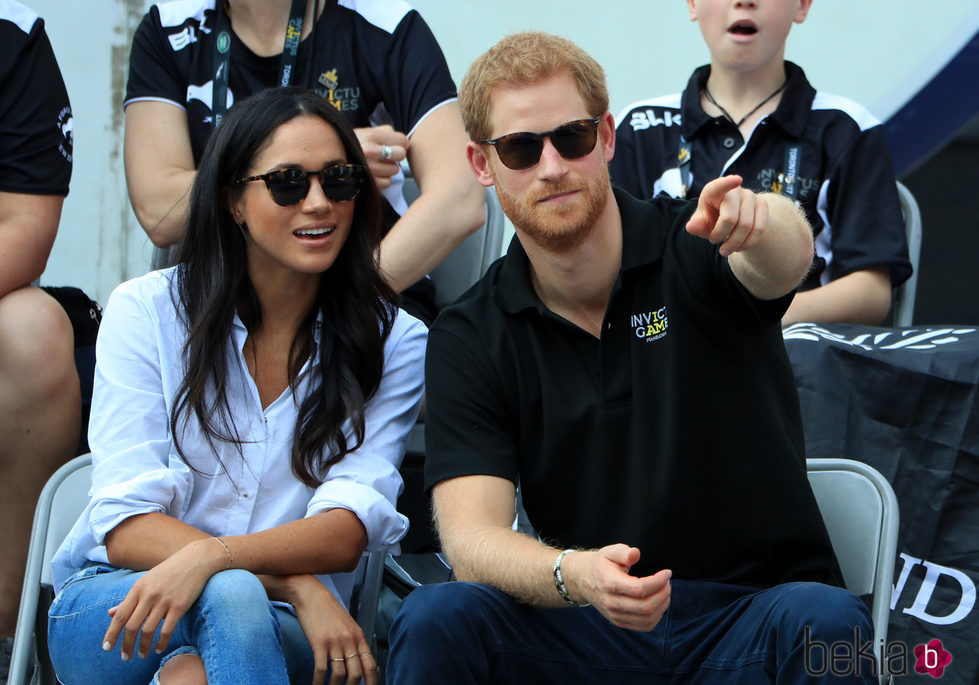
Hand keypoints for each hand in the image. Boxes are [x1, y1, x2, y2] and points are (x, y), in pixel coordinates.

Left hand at [102, 538, 223, 660]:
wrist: (196, 558)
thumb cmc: (169, 571)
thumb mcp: (146, 581)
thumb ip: (129, 599)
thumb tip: (111, 613)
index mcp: (138, 588)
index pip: (120, 616)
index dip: (111, 634)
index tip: (107, 648)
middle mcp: (149, 595)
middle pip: (132, 626)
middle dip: (126, 645)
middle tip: (125, 657)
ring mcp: (164, 600)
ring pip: (148, 631)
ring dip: (143, 647)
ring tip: (142, 655)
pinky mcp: (180, 605)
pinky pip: (167, 630)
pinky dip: (161, 643)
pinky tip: (158, 649)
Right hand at [288, 576, 376, 684]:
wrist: (312, 595)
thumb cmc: (328, 610)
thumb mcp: (348, 625)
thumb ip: (354, 643)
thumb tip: (357, 662)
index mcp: (359, 636)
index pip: (370, 665)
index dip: (372, 682)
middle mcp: (349, 640)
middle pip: (356, 674)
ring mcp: (335, 642)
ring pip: (339, 675)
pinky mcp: (319, 643)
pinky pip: (321, 669)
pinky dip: (318, 682)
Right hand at [354, 125, 408, 189]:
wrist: (328, 160)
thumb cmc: (350, 145)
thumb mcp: (365, 132)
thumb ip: (384, 132)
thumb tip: (402, 140)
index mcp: (371, 136)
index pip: (402, 140)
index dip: (400, 143)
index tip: (394, 145)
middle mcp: (371, 152)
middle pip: (401, 154)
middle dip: (396, 155)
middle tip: (387, 155)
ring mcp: (369, 169)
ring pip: (395, 170)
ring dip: (388, 168)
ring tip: (377, 164)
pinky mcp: (368, 183)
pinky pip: (387, 182)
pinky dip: (382, 179)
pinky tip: (373, 174)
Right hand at [562, 544, 670, 631]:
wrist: (584, 580)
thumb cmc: (602, 564)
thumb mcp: (610, 552)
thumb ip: (623, 552)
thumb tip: (635, 554)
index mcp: (609, 583)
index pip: (639, 589)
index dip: (658, 582)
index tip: (667, 573)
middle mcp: (611, 602)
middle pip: (645, 606)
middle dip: (663, 594)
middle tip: (667, 582)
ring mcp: (615, 615)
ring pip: (647, 619)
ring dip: (662, 605)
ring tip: (665, 591)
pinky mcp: (619, 622)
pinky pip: (644, 626)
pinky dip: (657, 616)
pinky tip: (659, 603)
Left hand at [686, 175, 768, 256]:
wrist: (734, 220)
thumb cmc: (712, 219)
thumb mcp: (702, 223)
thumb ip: (697, 225)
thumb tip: (691, 227)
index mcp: (714, 191)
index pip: (719, 186)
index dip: (727, 183)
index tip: (737, 180)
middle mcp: (734, 190)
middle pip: (730, 218)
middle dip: (720, 236)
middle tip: (714, 242)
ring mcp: (751, 196)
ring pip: (746, 226)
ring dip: (734, 244)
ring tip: (725, 250)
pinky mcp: (763, 205)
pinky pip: (759, 229)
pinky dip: (748, 243)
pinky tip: (739, 247)